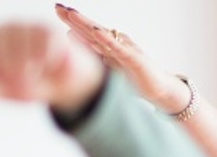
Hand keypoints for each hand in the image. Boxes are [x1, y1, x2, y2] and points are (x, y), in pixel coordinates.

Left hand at [0, 22, 103, 112]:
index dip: (0, 68)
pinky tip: (50, 65)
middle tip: (26, 79)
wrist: (65, 87)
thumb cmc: (29, 85)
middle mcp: (5, 30)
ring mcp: (27, 28)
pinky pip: (45, 48)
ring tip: (39, 72)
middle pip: (6, 49)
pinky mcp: (48, 31)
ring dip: (34, 68)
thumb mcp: (1, 90)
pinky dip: (48, 64)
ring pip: (25, 48)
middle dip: (17, 71)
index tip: (8, 77)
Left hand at [53, 5, 190, 114]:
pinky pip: (119, 48)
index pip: (87, 32)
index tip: (56, 10)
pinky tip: (97, 33)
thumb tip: (71, 38)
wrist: (160, 89)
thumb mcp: (110, 66)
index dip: (71, 21)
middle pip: (92, 29)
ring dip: (87, 24)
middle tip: (58, 7)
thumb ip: (93, 53)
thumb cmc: (136, 77)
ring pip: (102, 35)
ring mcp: (126, 50)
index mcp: (109, 46)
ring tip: (72, 14)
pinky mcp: (135, 59)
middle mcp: (117, 43)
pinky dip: (107, 40)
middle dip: (75, 18)